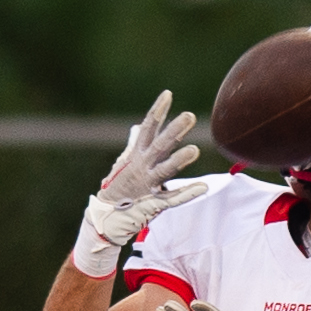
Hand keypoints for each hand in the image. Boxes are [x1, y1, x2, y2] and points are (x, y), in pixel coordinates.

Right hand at [73, 91, 206, 276]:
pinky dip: (188, 193)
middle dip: (174, 130)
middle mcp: (142, 166)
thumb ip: (135, 143)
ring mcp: (147, 184)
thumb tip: (138, 127)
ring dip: (179, 160)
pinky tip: (203, 187)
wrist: (107, 216)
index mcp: (137, 155)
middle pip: (159, 145)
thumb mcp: (126, 162)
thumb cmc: (120, 186)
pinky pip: (173, 198)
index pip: (148, 128)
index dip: (158, 111)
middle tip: (190, 116)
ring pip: (165, 170)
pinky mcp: (154, 203)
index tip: (168, 94)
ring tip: (194, 149)